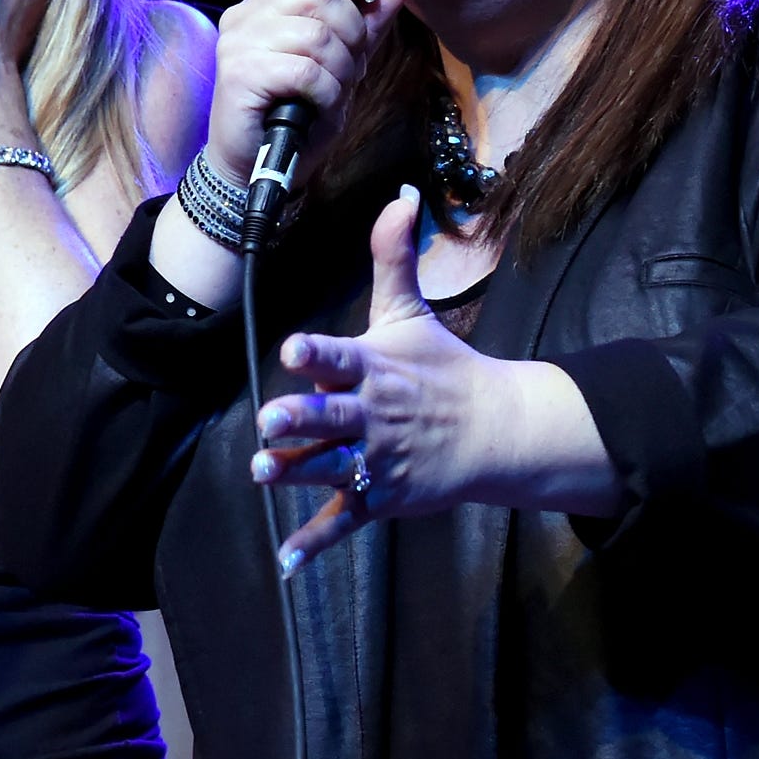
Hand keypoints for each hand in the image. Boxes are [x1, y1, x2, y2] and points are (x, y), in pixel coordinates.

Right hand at [205, 0, 420, 185]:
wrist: (256, 168)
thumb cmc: (297, 115)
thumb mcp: (342, 64)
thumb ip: (367, 22)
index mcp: (268, 1)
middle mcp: (247, 14)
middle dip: (351, 32)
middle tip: (345, 67)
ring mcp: (239, 42)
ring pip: (317, 33)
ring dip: (340, 69)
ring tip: (329, 92)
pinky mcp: (240, 73)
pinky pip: (306, 70)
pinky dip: (326, 93)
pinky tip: (317, 107)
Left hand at [250, 188, 506, 566]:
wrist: (496, 432)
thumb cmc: (443, 368)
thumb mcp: (412, 313)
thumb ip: (394, 257)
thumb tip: (401, 196)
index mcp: (375, 368)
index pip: (342, 357)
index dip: (317, 355)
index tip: (293, 350)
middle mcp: (373, 415)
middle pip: (332, 417)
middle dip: (301, 419)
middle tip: (270, 421)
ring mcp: (377, 459)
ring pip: (330, 466)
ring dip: (297, 472)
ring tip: (261, 474)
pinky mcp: (379, 496)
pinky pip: (344, 521)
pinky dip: (315, 543)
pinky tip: (285, 562)